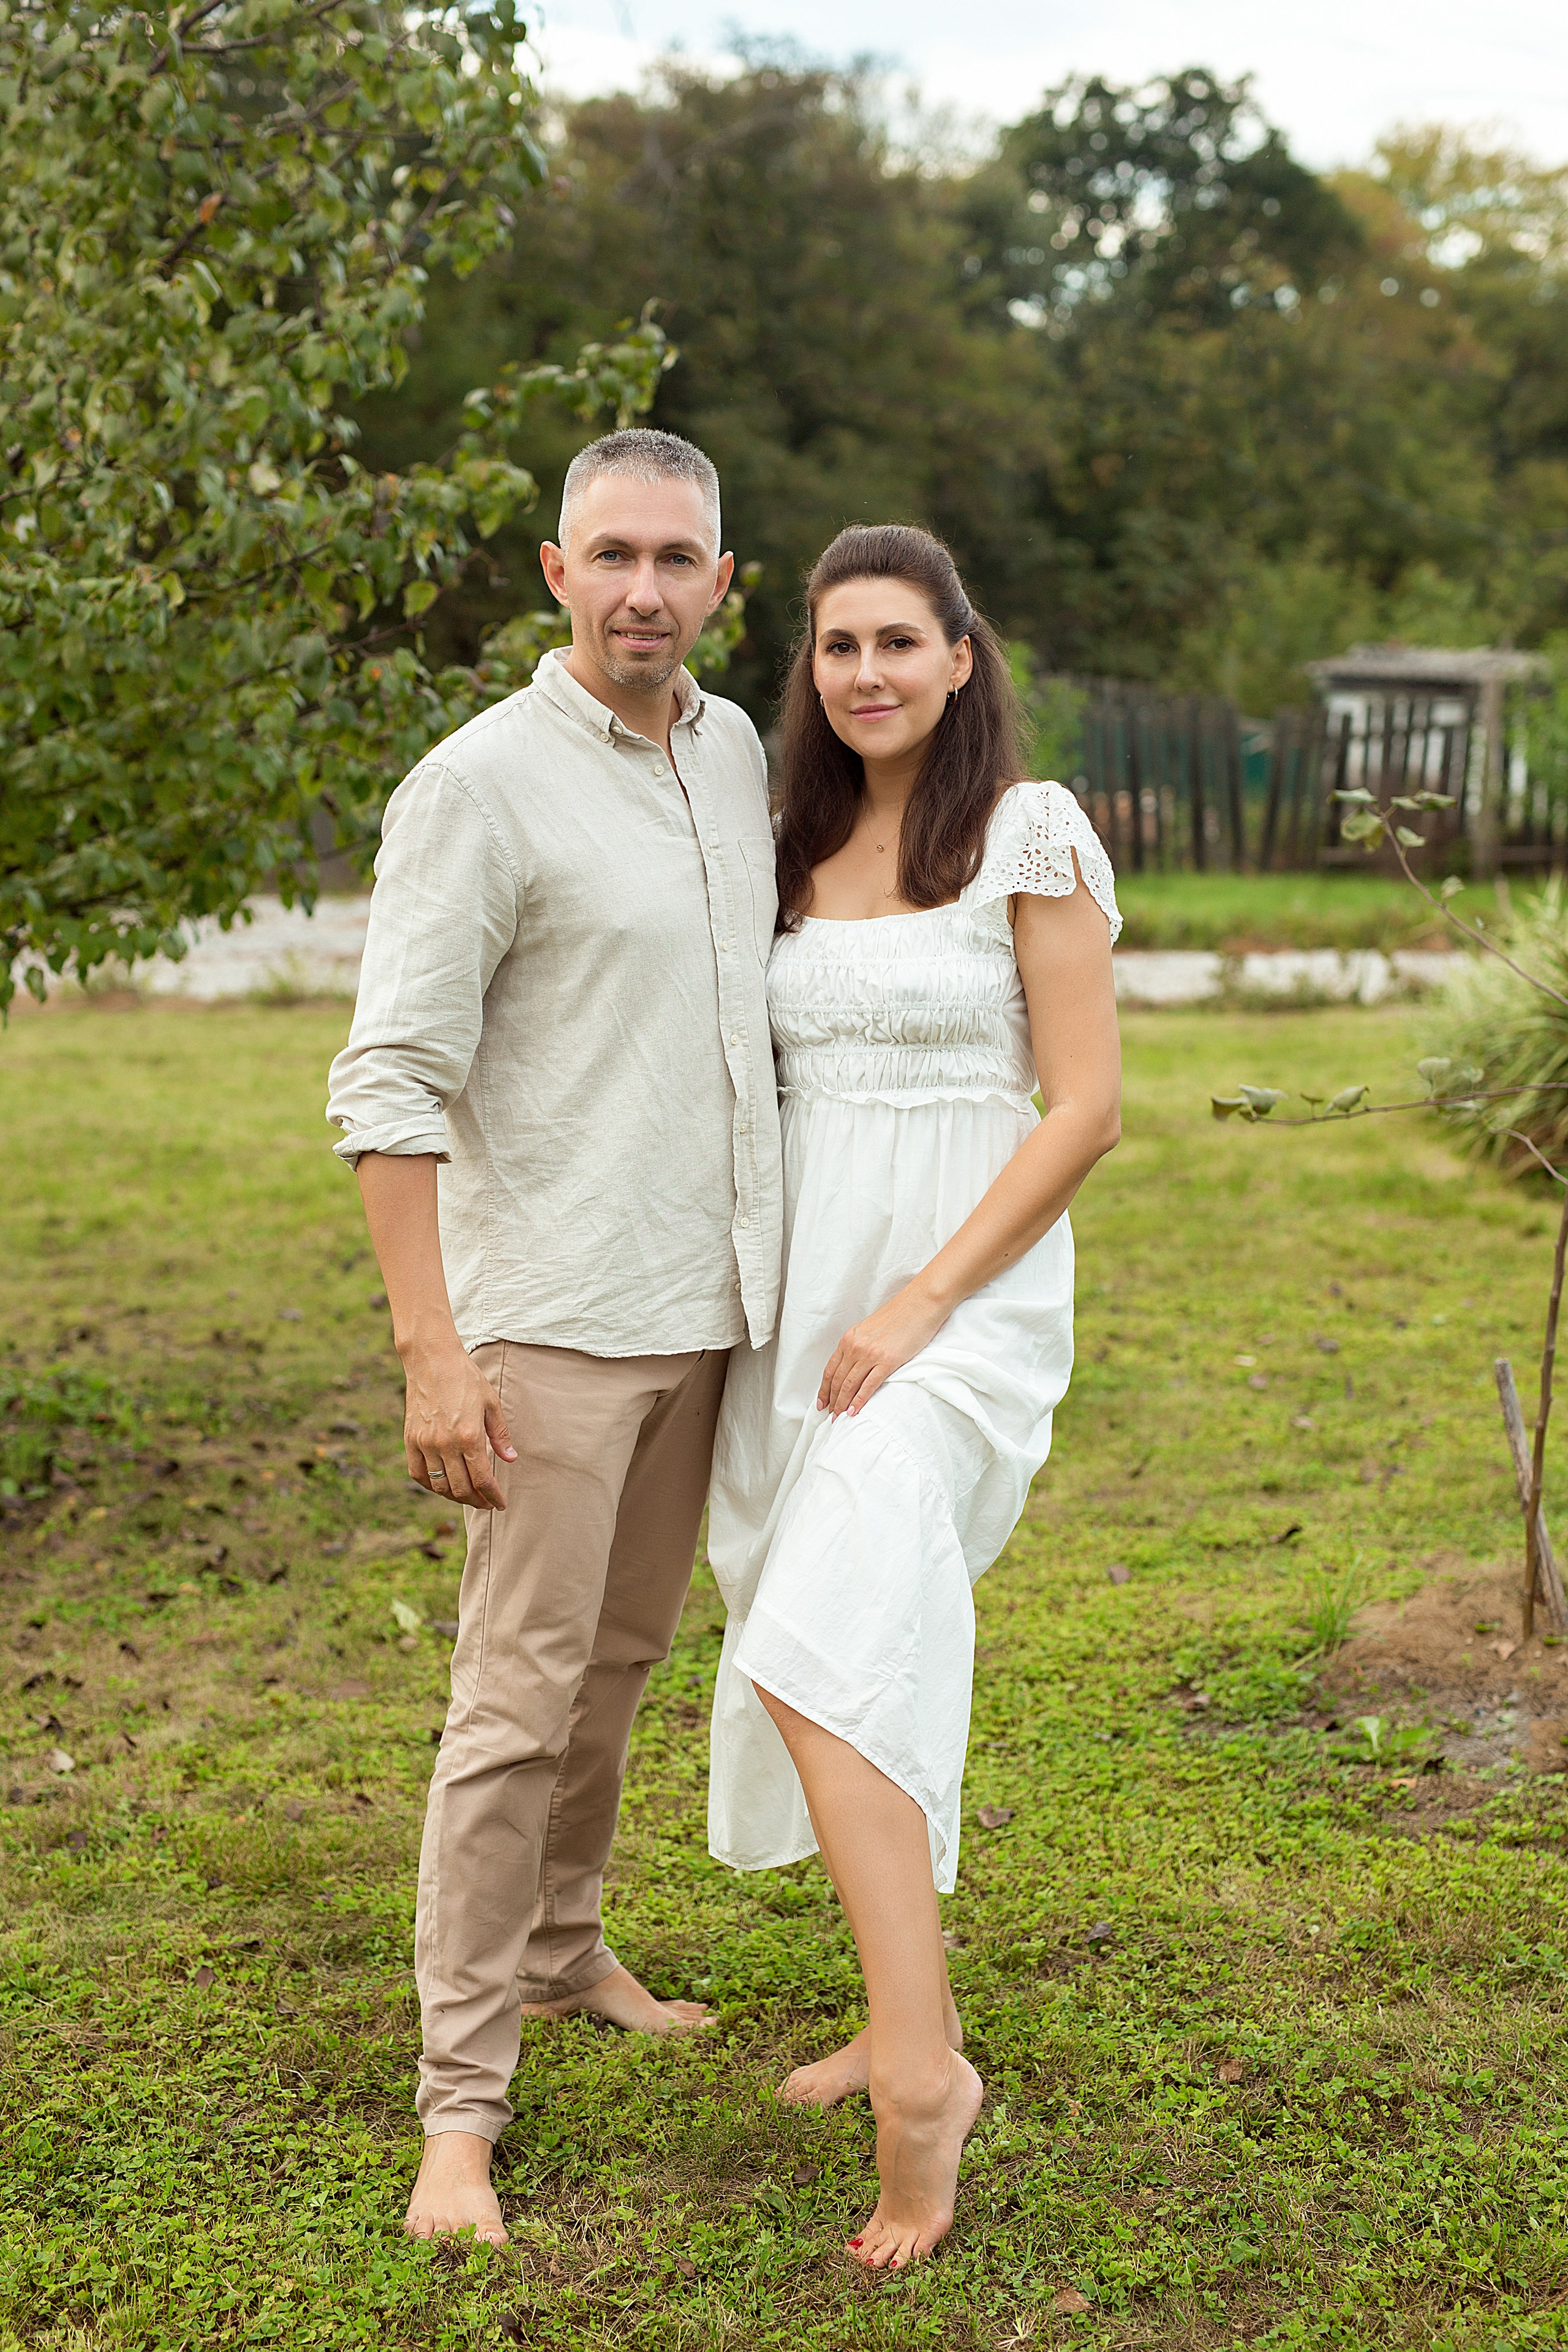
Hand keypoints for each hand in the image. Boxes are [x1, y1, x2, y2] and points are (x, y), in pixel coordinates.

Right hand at [401, 1340, 517, 1508]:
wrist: (431, 1359)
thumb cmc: (466, 1378)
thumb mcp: (490, 1404)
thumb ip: (500, 1435)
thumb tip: (510, 1459)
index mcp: (469, 1436)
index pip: (483, 1479)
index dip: (493, 1496)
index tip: (501, 1504)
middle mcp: (445, 1444)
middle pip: (461, 1488)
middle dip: (477, 1500)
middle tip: (487, 1502)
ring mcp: (424, 1443)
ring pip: (439, 1485)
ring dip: (455, 1496)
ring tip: (467, 1495)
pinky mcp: (410, 1439)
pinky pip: (418, 1474)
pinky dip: (431, 1485)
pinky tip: (442, 1485)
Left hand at [818, 1282, 951, 1418]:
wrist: (921, 1303)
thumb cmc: (900, 1314)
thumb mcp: (871, 1328)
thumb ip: (860, 1344)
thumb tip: (855, 1364)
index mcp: (850, 1338)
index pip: (831, 1369)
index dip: (824, 1389)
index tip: (822, 1402)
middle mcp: (855, 1346)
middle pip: (838, 1380)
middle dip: (832, 1400)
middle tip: (830, 1415)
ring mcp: (870, 1354)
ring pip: (849, 1385)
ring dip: (842, 1404)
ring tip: (839, 1418)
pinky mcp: (888, 1361)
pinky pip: (868, 1386)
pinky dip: (859, 1401)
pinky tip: (854, 1411)